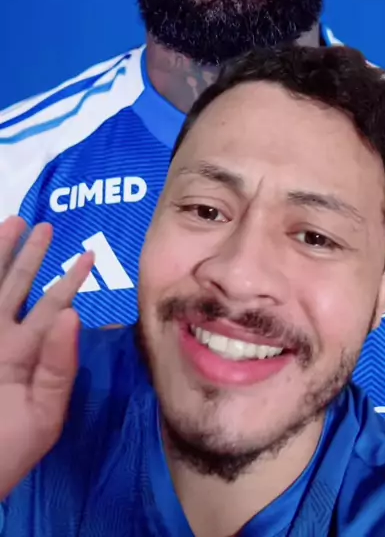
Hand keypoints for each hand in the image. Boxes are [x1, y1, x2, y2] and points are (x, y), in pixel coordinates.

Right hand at [0, 216, 92, 499]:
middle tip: (42, 224)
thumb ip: (58, 366)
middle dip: (28, 257)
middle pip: (15, 288)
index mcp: (28, 356)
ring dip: (0, 257)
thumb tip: (72, 314)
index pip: (52, 310)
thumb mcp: (42, 415)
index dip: (68, 283)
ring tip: (11, 222)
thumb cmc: (6, 451)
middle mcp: (2, 341)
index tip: (87, 256)